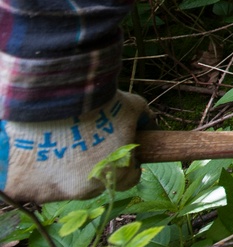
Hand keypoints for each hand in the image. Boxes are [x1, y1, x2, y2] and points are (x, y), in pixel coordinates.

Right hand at [0, 91, 147, 202]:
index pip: (128, 179)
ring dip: (64, 171)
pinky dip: (34, 174)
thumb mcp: (133, 106)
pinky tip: (37, 153)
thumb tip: (150, 125)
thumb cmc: (100, 101)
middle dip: (94, 166)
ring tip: (60, 144)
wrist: (59, 96)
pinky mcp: (26, 188)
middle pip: (95, 184)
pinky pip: (33, 185)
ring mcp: (55, 191)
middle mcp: (87, 190)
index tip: (117, 150)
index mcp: (117, 175)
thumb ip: (144, 120)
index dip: (125, 163)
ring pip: (63, 186)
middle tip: (85, 142)